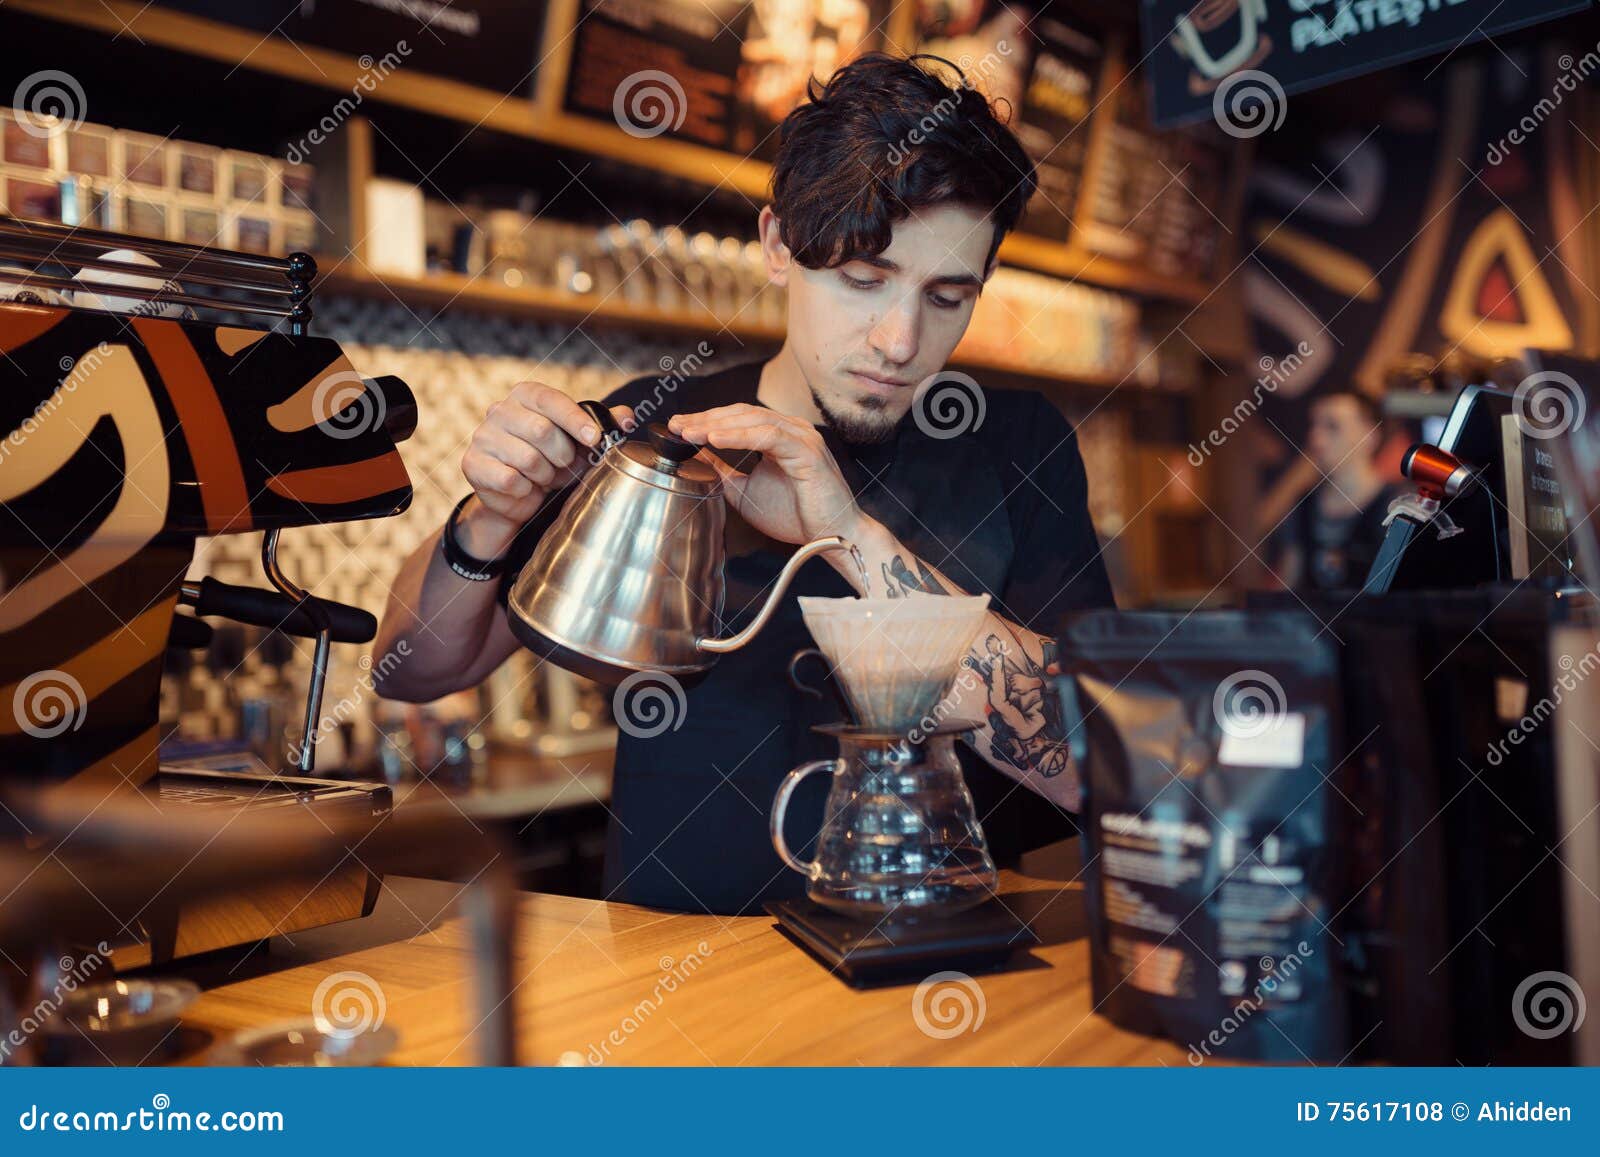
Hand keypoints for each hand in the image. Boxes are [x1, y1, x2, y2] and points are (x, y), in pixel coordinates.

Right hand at [460, 382, 632, 555]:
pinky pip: (510, 480)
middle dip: (562, 456)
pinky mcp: (472, 463)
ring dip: (545, 476)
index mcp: (526, 395)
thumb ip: (603, 425)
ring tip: (542, 477)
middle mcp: (500, 410)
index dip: (576, 420)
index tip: (595, 440)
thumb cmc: (550, 460)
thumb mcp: (579, 441)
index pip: (551, 400)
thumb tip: (627, 418)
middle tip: (563, 465)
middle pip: (542, 431)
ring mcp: (483, 435)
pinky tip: (524, 487)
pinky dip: (525, 490)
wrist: (517, 494)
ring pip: (528, 459)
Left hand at [667, 404, 864, 545]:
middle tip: (677, 426)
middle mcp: (791, 429)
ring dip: (717, 425)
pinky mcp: (807, 451)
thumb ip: (723, 473)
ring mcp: (801, 437)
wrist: (830, 536)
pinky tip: (715, 441)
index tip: (677, 428)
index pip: (737, 418)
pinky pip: (768, 436)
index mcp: (779, 435)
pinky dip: (740, 437)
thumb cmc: (796, 516)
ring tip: (690, 433)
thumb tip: (697, 456)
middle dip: (705, 419)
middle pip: (741, 413)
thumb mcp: (746, 492)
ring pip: (753, 420)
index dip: (705, 420)